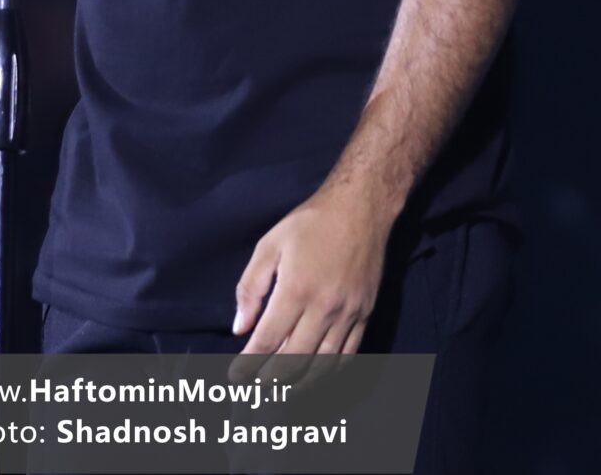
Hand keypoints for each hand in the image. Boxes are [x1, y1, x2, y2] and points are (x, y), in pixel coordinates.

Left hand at [229, 181, 392, 388]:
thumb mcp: (269, 245)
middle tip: (256, 390)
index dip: (249, 364)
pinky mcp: (365, 315)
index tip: (235, 377)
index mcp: (296, 289)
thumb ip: (251, 287)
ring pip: (323, 364)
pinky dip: (330, 373)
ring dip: (300, 383)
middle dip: (271, 380)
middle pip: (295, 359)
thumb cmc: (310, 223)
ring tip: (282, 391)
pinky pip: (348, 355)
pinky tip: (316, 377)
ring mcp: (348, 314)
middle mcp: (324, 307)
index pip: (269, 339)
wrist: (361, 209)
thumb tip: (240, 326)